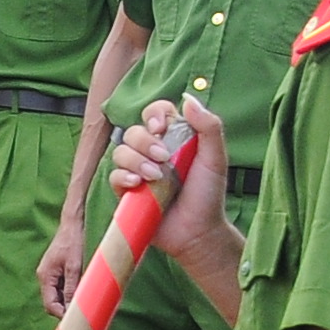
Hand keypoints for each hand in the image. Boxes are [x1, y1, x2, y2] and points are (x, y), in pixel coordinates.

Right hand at [37, 217, 86, 314]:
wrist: (74, 223)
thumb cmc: (74, 241)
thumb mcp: (75, 267)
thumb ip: (72, 289)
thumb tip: (72, 310)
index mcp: (45, 276)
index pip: (50, 305)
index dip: (63, 315)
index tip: (78, 320)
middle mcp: (45, 276)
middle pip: (53, 302)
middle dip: (67, 308)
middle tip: (85, 312)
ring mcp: (51, 273)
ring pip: (59, 295)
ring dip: (71, 299)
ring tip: (87, 299)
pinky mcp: (58, 270)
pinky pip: (63, 287)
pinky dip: (73, 291)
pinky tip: (84, 288)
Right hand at [110, 98, 229, 266]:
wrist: (198, 231)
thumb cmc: (208, 195)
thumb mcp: (215, 158)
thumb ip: (209, 127)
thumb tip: (188, 98)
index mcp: (173, 139)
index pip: (155, 113)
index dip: (153, 115)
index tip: (161, 128)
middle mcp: (152, 152)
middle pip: (133, 131)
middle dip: (145, 142)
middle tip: (164, 158)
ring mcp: (138, 171)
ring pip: (120, 152)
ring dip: (136, 160)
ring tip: (155, 177)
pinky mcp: (127, 191)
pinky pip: (114, 176)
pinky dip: (124, 177)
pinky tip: (139, 184)